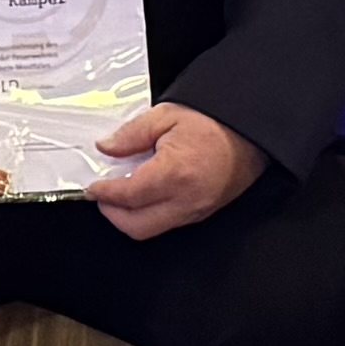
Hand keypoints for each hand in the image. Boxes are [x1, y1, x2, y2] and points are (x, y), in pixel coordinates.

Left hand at [88, 100, 261, 241]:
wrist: (251, 133)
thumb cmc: (216, 123)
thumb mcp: (167, 115)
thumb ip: (132, 134)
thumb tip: (106, 148)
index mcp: (175, 174)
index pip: (127, 196)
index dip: (104, 193)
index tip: (92, 187)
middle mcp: (186, 200)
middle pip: (135, 226)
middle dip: (112, 214)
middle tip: (102, 195)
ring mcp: (196, 211)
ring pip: (151, 230)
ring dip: (130, 217)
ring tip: (121, 194)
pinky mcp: (202, 214)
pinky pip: (167, 224)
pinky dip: (148, 214)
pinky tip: (144, 195)